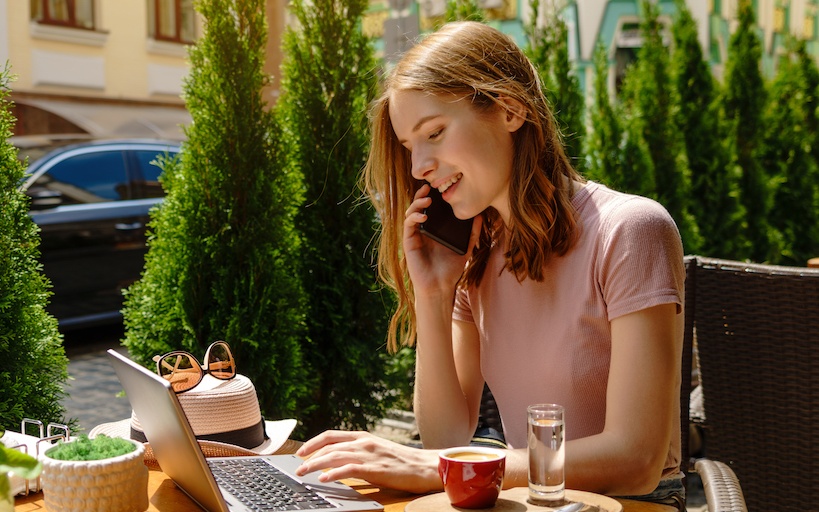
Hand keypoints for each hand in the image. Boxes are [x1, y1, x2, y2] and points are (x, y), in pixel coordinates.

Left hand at [294, 430, 441, 493]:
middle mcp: (364, 442)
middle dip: (310, 456)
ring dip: (316, 464)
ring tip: (304, 473)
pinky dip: (334, 473)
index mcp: (363, 437)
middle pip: (329, 446)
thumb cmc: (402, 461)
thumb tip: (337, 459)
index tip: (301, 451)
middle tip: (297, 467)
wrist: (424, 466)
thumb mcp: (377, 450)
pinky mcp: (375, 468)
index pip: (331, 435)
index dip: (313, 442)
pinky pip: (350, 469)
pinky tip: (324, 479)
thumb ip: (359, 451)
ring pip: (335, 456)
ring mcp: (369, 454)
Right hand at [403, 185, 481, 296]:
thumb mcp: (465, 248)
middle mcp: (423, 231)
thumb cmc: (450, 269)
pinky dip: (414, 217)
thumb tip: (480, 216)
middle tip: (429, 186)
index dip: (432, 196)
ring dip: (417, 203)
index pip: (431, 209)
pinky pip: (408, 225)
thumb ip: (472, 233)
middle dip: (422, 194)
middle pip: (419, 207)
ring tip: (427, 199)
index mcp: (434, 230)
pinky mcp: (409, 242)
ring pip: (411, 213)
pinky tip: (423, 215)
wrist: (440, 286)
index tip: (439, 186)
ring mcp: (415, 236)